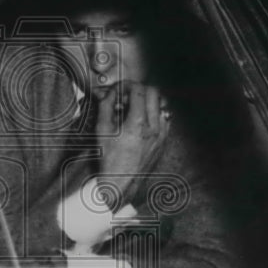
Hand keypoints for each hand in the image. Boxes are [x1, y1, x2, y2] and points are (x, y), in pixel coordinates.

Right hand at [94, 82, 169, 209]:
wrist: (120, 183)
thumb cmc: (109, 160)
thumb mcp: (102, 130)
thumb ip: (106, 106)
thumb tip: (109, 92)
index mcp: (138, 124)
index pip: (138, 90)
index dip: (127, 85)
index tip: (120, 89)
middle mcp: (154, 128)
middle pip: (154, 93)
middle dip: (140, 90)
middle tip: (127, 96)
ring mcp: (161, 135)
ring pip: (162, 104)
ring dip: (149, 101)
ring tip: (134, 108)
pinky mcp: (164, 141)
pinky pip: (165, 118)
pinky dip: (155, 113)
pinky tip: (142, 120)